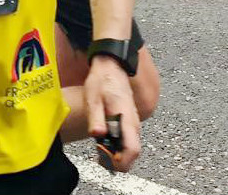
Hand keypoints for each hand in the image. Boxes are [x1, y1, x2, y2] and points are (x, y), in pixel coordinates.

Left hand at [84, 55, 140, 171]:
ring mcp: (133, 122)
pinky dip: (117, 145)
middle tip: (99, 156)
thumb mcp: (93, 98)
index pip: (133, 149)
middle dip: (117, 160)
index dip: (121, 162)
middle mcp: (134, 122)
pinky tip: (104, 139)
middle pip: (133, 152)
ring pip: (130, 146)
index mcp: (127, 118)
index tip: (106, 162)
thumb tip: (98, 135)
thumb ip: (96, 118)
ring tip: (99, 147)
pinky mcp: (129, 120)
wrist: (112, 65)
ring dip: (117, 153)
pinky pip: (127, 139)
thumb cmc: (102, 80)